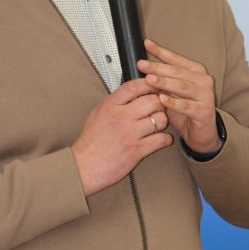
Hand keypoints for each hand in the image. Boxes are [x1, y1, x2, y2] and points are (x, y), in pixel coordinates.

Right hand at [71, 78, 170, 195]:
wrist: (84, 166)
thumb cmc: (90, 142)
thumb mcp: (98, 114)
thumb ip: (115, 103)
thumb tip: (131, 94)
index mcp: (110, 106)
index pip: (134, 86)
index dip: (148, 84)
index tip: (154, 86)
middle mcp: (121, 117)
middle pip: (152, 101)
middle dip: (160, 104)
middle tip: (159, 108)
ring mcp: (130, 134)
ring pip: (160, 119)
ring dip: (163, 122)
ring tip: (158, 125)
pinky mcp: (137, 150)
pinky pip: (161, 139)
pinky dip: (165, 139)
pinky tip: (159, 139)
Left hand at [137, 38, 220, 155]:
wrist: (202, 132)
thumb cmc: (186, 109)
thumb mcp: (173, 91)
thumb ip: (163, 79)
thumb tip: (143, 66)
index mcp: (195, 71)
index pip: (175, 59)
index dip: (160, 51)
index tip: (146, 44)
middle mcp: (202, 80)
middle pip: (177, 71)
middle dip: (158, 67)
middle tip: (142, 64)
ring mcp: (205, 95)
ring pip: (182, 86)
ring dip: (164, 82)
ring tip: (149, 79)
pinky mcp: (204, 111)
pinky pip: (186, 106)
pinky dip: (173, 103)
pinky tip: (162, 100)